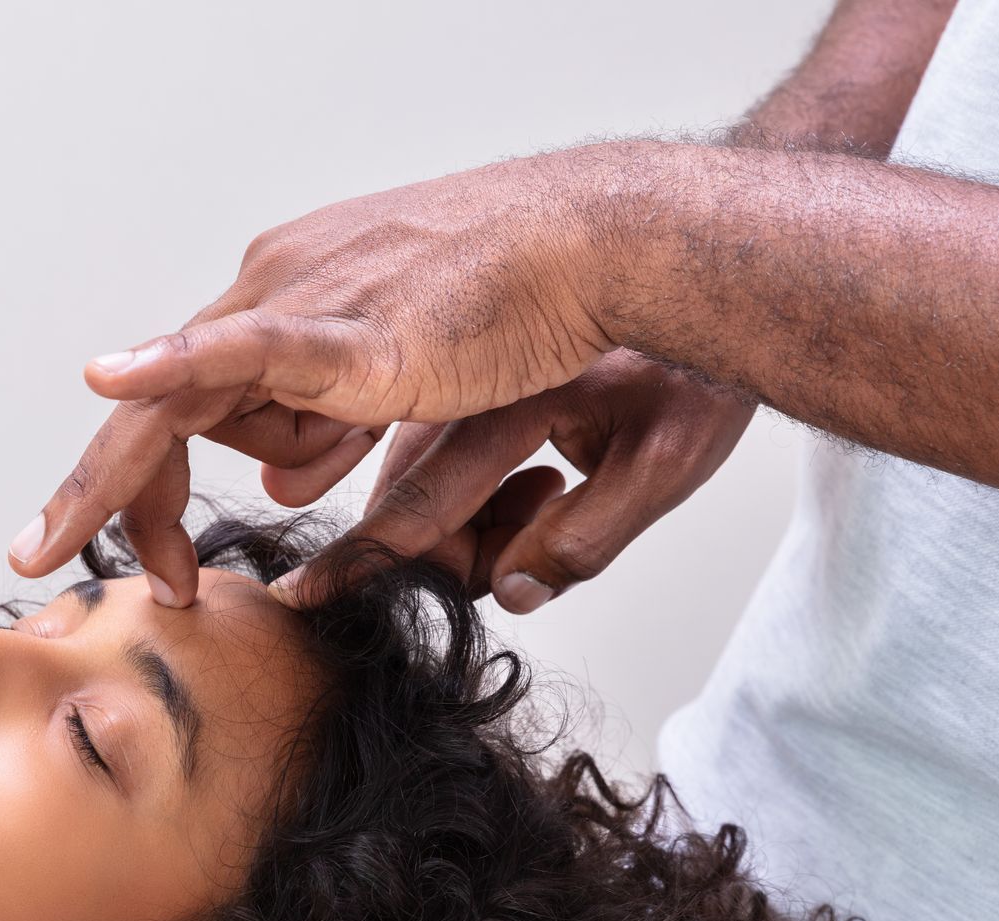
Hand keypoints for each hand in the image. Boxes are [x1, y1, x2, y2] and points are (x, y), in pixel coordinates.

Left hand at [7, 145, 639, 603]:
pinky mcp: (342, 324)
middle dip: (98, 496)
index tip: (159, 568)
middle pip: (154, 408)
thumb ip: (323, 434)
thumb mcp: (388, 396)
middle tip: (40, 558)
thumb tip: (274, 478)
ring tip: (111, 556)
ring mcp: (295, 301)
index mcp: (276, 309)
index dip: (149, 491)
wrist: (584, 251)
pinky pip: (239, 342)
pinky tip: (114, 377)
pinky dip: (171, 364)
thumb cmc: (507, 316)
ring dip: (131, 491)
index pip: (180, 407)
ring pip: (174, 398)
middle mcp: (266, 293)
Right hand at [283, 348, 754, 610]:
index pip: (418, 502)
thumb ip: (586, 538)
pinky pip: (423, 412)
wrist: (696, 248)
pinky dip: (451, 460)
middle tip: (502, 563)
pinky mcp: (460, 337)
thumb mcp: (671, 461)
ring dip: (453, 502)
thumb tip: (511, 590)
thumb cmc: (691, 358)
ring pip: (410, 448)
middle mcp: (466, 365)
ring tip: (544, 501)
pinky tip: (528, 472)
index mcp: (512, 400)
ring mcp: (452, 341)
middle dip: (436, 542)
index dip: (363, 559)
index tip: (301, 595)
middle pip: (405, 482)